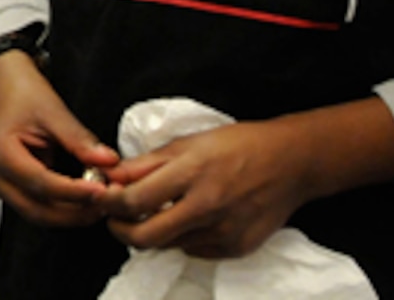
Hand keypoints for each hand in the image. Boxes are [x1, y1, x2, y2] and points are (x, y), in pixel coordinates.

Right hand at [0, 53, 119, 226]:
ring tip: (100, 201)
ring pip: (39, 215)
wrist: (8, 87)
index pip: (41, 184)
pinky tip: (85, 199)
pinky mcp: (9, 189)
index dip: (74, 192)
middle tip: (107, 202)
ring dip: (72, 214)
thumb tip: (109, 162)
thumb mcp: (54, 111)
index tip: (104, 191)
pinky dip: (64, 208)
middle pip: (38, 210)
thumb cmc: (25, 95)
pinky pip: (39, 207)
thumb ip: (80, 140)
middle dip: (75, 212)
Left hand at [100, 119, 314, 258]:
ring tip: (153, 212)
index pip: (134, 201)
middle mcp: (207, 207)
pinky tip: (187, 218)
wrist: (291, 164)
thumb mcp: (186, 143)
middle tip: (115, 218)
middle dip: (120, 230)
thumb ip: (145, 164)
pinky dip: (181, 238)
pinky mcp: (236, 248)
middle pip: (146, 237)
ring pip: (168, 245)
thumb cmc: (236, 145)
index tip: (102, 198)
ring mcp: (223, 232)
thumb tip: (110, 178)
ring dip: (152, 232)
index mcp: (191, 173)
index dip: (110, 203)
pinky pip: (193, 250)